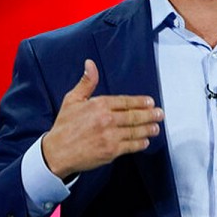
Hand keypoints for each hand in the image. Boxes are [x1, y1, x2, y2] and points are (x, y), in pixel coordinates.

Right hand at [41, 59, 163, 178]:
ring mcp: (110, 136)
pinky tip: (145, 141)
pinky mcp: (110, 151)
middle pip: (134, 116)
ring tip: (156, 127)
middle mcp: (106, 119)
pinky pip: (130, 146)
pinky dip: (139, 143)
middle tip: (159, 114)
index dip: (140, 102)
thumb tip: (90, 64)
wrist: (56, 153)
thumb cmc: (64, 126)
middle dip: (149, 115)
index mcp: (99, 105)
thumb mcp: (72, 100)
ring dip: (148, 129)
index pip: (125, 102)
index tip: (150, 102)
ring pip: (134, 131)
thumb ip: (86, 82)